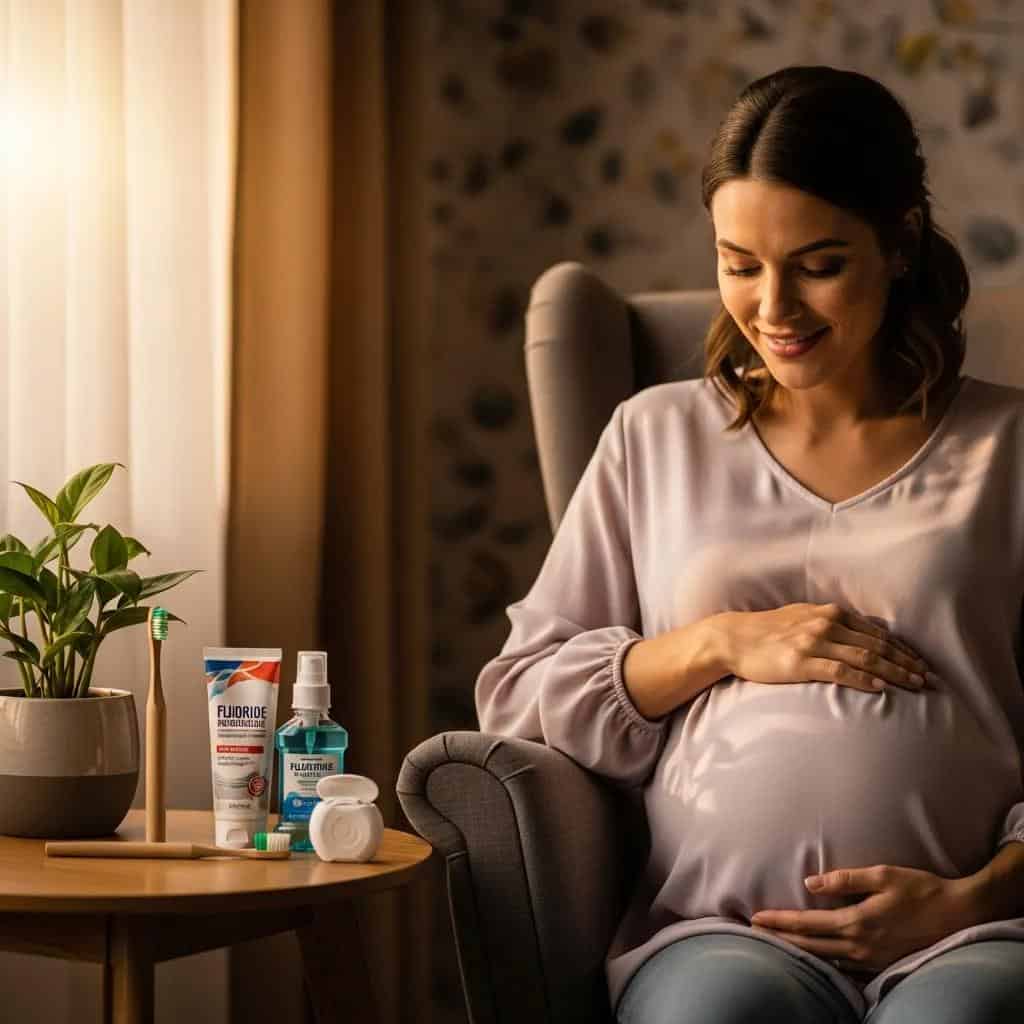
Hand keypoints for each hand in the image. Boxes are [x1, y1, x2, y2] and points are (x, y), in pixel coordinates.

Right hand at [720, 602, 930, 693]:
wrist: (734, 639)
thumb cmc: (768, 631)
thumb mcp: (803, 618)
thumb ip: (832, 624)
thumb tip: (862, 634)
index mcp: (830, 613)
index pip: (877, 633)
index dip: (903, 650)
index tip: (922, 664)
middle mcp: (826, 624)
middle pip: (878, 646)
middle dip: (907, 663)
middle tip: (929, 680)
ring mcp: (814, 642)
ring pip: (865, 658)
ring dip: (895, 672)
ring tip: (915, 685)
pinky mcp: (801, 662)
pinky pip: (840, 671)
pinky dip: (863, 679)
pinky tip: (880, 688)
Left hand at [749, 864, 976, 973]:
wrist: (958, 915)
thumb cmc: (920, 890)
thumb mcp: (882, 875)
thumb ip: (845, 879)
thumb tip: (811, 883)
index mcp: (856, 922)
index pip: (807, 924)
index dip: (779, 922)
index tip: (755, 918)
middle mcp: (860, 946)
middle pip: (810, 946)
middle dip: (780, 939)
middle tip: (754, 933)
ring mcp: (870, 959)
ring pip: (825, 959)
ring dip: (798, 951)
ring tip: (776, 944)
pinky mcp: (880, 964)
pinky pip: (843, 967)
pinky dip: (822, 961)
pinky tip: (813, 956)